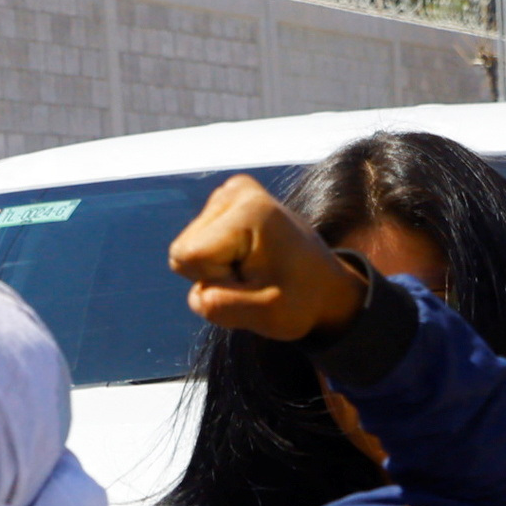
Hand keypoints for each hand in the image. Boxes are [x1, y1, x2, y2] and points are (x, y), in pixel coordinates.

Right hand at [171, 176, 366, 340]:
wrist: (323, 286)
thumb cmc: (300, 300)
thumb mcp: (268, 315)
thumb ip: (221, 306)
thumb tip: (197, 294)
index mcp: (249, 210)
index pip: (189, 258)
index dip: (216, 282)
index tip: (254, 281)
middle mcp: (235, 191)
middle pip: (181, 253)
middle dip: (213, 277)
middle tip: (254, 279)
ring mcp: (229, 193)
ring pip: (185, 252)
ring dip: (215, 272)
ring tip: (254, 272)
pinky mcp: (225, 203)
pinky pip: (194, 246)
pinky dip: (217, 263)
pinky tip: (248, 261)